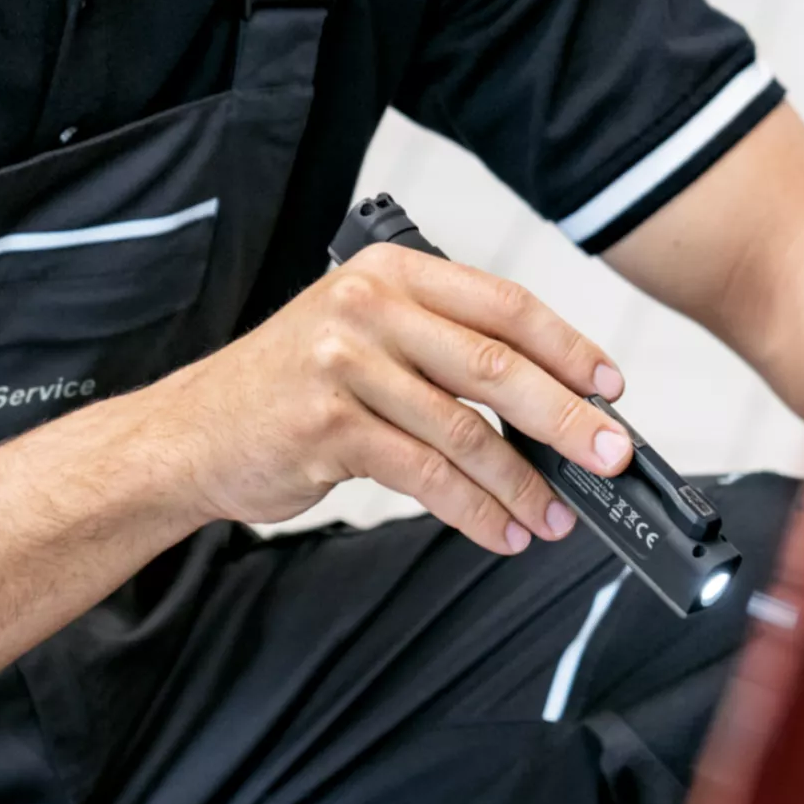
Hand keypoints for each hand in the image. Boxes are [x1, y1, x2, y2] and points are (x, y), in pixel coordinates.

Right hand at [158, 244, 635, 552]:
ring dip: (522, 482)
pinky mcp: (329, 428)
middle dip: (566, 417)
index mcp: (391, 274)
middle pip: (495, 365)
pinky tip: (500, 529)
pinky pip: (425, 475)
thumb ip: (444, 349)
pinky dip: (474, 510)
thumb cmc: (290, 386)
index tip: (611, 387)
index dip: (567, 348)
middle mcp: (368, 308)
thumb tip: (552, 400)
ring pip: (464, 431)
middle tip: (610, 454)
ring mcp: (344, 365)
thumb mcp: (365, 336)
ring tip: (555, 515)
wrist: (192, 432)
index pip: (503, 304)